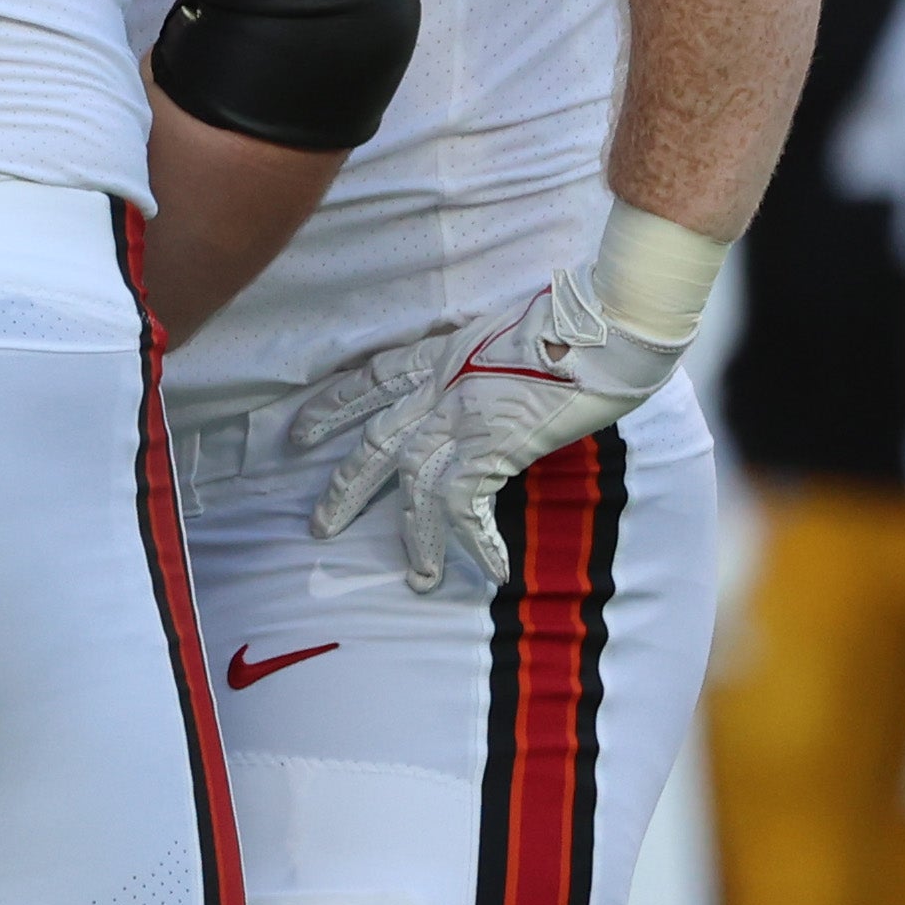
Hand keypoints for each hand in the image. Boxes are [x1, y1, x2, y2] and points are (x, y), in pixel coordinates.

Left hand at [294, 267, 684, 589]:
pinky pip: (467, 502)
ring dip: (414, 536)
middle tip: (319, 527)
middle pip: (375, 443)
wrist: (604, 324)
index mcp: (440, 355)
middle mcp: (440, 388)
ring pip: (413, 483)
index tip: (301, 432)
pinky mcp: (493, 445)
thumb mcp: (513, 335)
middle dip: (346, 488)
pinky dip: (478, 540)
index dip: (333, 406)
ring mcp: (463, 418)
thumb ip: (492, 364)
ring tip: (418, 580)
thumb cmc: (577, 323)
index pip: (371, 381)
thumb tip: (504, 385)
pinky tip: (493, 571)